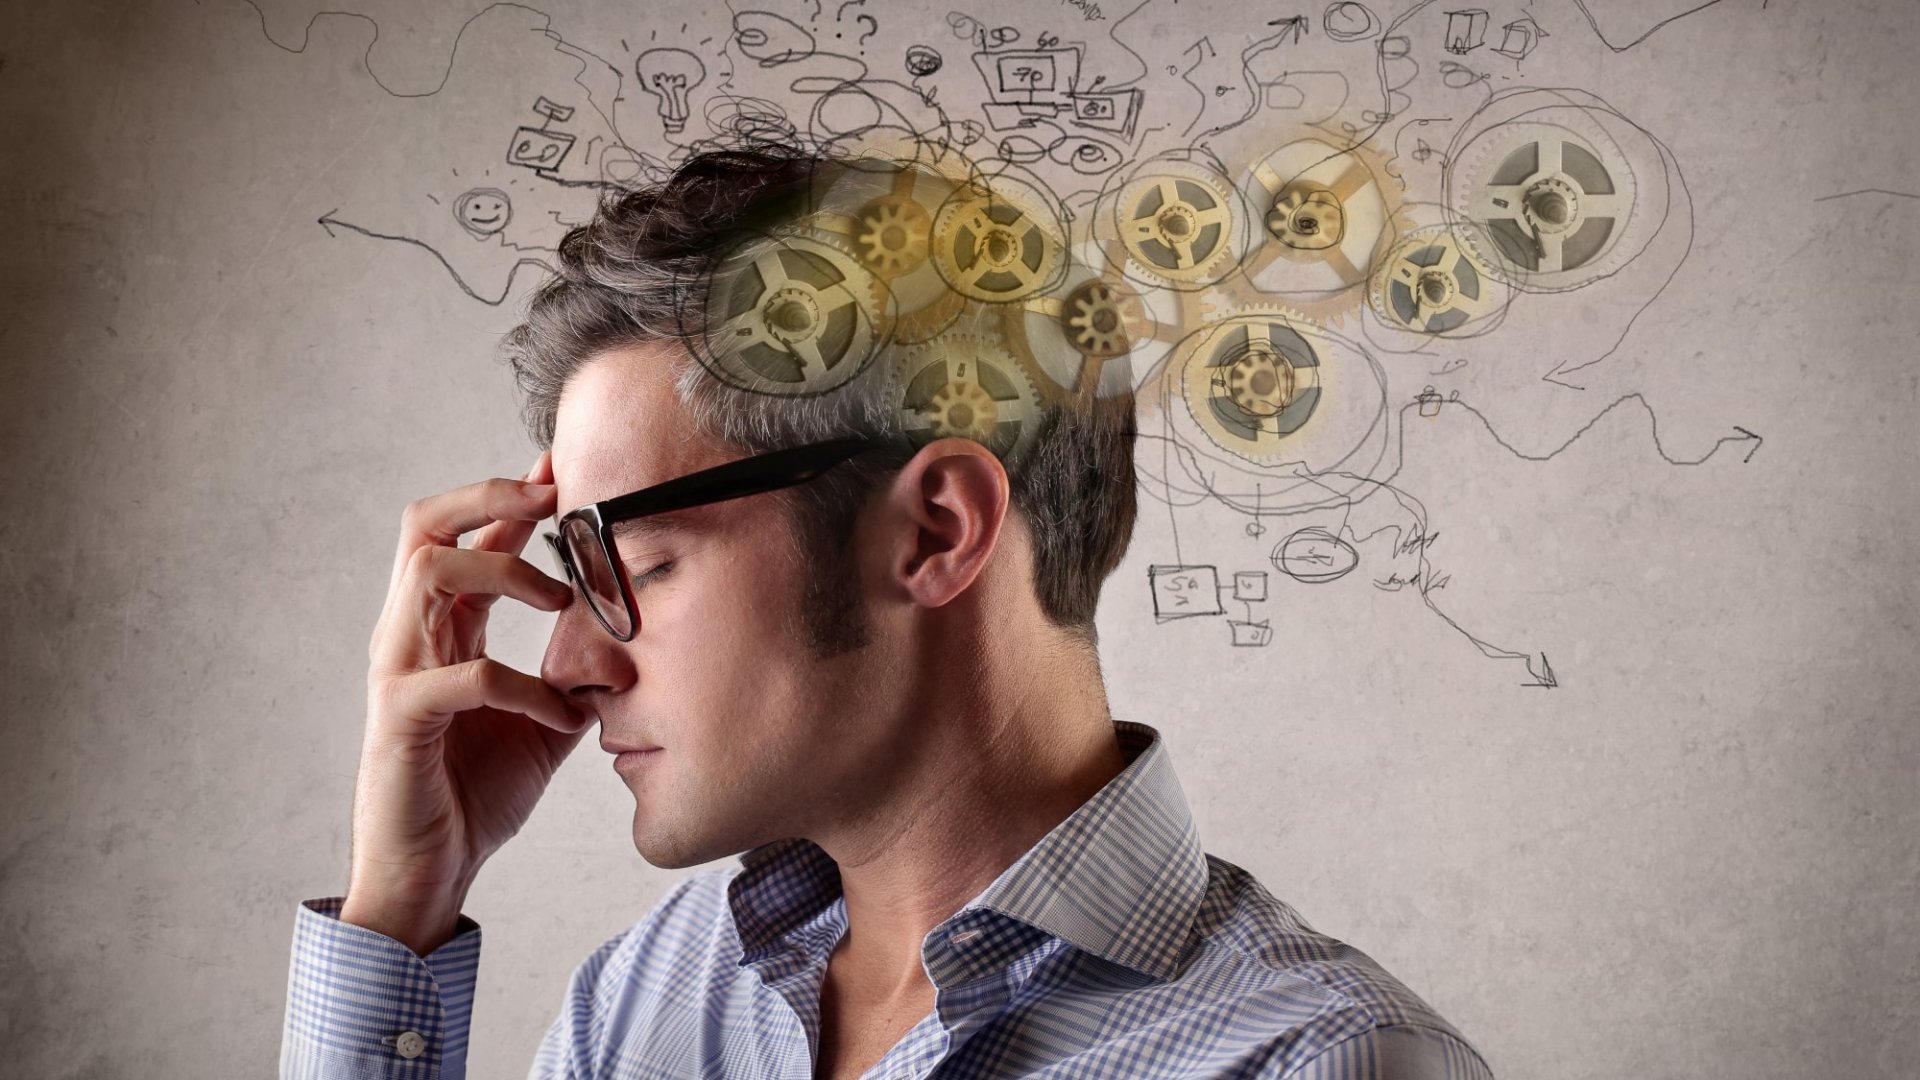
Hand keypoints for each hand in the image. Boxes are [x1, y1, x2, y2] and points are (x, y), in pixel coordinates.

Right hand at [342, 449, 588, 954]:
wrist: (428, 873)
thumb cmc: (474, 794)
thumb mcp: (544, 719)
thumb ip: (574, 671)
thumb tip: (629, 640)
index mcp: (442, 629)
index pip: (466, 537)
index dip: (511, 494)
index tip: (563, 466)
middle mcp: (410, 636)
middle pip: (423, 525)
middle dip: (489, 495)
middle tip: (552, 498)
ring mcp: (398, 673)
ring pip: (428, 573)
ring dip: (504, 570)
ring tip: (561, 600)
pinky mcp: (401, 720)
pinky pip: (462, 676)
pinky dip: (526, 686)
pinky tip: (566, 715)